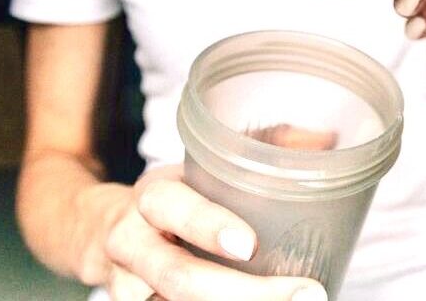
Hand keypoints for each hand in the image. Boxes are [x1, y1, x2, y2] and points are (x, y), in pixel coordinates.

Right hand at [103, 165, 326, 300]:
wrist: (100, 231)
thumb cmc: (173, 198)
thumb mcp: (201, 167)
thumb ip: (261, 148)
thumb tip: (325, 140)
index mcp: (153, 198)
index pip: (174, 209)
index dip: (208, 227)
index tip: (250, 245)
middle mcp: (133, 244)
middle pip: (179, 277)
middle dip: (243, 294)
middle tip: (304, 294)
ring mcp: (130, 287)